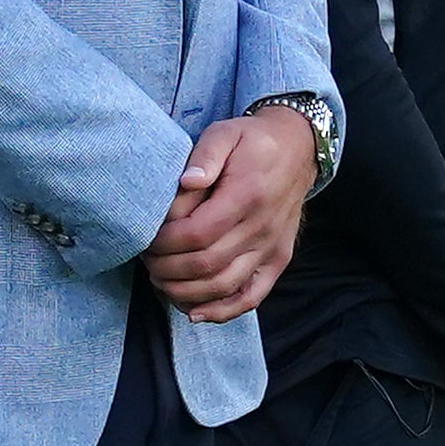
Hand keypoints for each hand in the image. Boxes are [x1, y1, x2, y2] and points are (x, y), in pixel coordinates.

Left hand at [141, 104, 313, 321]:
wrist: (298, 150)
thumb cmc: (252, 142)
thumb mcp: (225, 132)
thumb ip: (204, 156)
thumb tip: (186, 182)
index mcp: (247, 195)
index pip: (197, 233)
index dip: (165, 243)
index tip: (146, 240)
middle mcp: (262, 227)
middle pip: (206, 264)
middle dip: (168, 269)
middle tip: (147, 261)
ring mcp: (272, 248)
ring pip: (224, 286)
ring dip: (186, 292)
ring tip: (161, 281)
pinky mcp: (278, 260)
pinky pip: (251, 297)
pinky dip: (221, 311)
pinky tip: (194, 312)